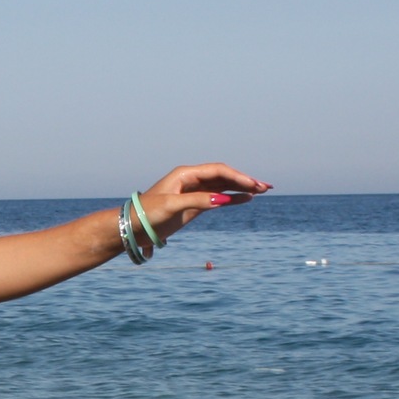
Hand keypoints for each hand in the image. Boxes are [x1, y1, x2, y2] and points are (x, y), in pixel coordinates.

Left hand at [137, 162, 270, 243]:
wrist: (132, 228)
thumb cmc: (148, 214)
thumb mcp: (173, 206)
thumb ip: (199, 201)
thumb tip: (223, 200)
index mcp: (185, 175)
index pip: (217, 171)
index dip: (236, 176)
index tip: (252, 185)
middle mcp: (192, 180)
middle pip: (224, 176)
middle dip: (244, 180)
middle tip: (265, 186)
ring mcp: (194, 192)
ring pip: (223, 187)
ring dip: (242, 188)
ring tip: (263, 190)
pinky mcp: (195, 205)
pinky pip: (218, 198)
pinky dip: (232, 198)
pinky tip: (247, 199)